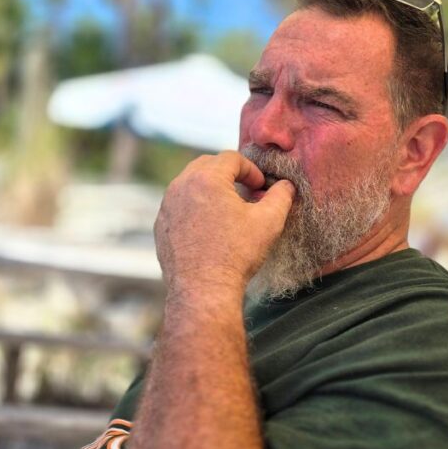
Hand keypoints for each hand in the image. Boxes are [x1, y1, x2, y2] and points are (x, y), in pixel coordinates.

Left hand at [154, 151, 294, 297]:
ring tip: (228, 208)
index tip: (261, 186)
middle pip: (206, 165)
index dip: (251, 169)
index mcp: (206, 178)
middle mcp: (181, 186)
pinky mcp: (161, 226)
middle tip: (245, 190)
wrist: (203, 290)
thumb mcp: (269, 222)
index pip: (231, 158)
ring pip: (190, 184)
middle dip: (228, 173)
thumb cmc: (236, 255)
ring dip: (210, 189)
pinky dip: (194, 207)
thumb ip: (281, 196)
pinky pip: (179, 206)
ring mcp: (167, 206)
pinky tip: (209, 227)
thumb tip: (286, 186)